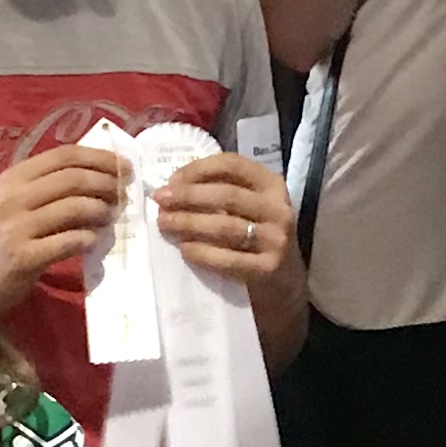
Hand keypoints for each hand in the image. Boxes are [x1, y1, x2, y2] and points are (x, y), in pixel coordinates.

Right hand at [0, 142, 127, 320]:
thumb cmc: (5, 238)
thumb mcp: (21, 204)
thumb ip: (53, 187)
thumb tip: (105, 175)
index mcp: (13, 177)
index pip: (64, 155)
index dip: (100, 158)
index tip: (124, 166)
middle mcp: (12, 197)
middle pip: (72, 178)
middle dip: (107, 183)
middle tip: (123, 194)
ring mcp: (16, 227)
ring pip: (74, 207)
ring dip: (101, 211)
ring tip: (110, 217)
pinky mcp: (23, 256)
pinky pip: (69, 241)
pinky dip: (89, 239)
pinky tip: (93, 242)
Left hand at [152, 146, 295, 289]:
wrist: (285, 281)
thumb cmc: (256, 235)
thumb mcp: (249, 206)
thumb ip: (220, 192)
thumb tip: (172, 189)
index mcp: (271, 184)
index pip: (232, 166)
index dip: (198, 169)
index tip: (172, 180)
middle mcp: (278, 209)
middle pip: (227, 195)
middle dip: (188, 196)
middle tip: (160, 201)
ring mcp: (276, 240)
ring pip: (226, 226)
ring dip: (189, 223)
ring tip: (165, 223)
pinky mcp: (269, 269)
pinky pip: (228, 259)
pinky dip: (202, 253)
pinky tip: (184, 249)